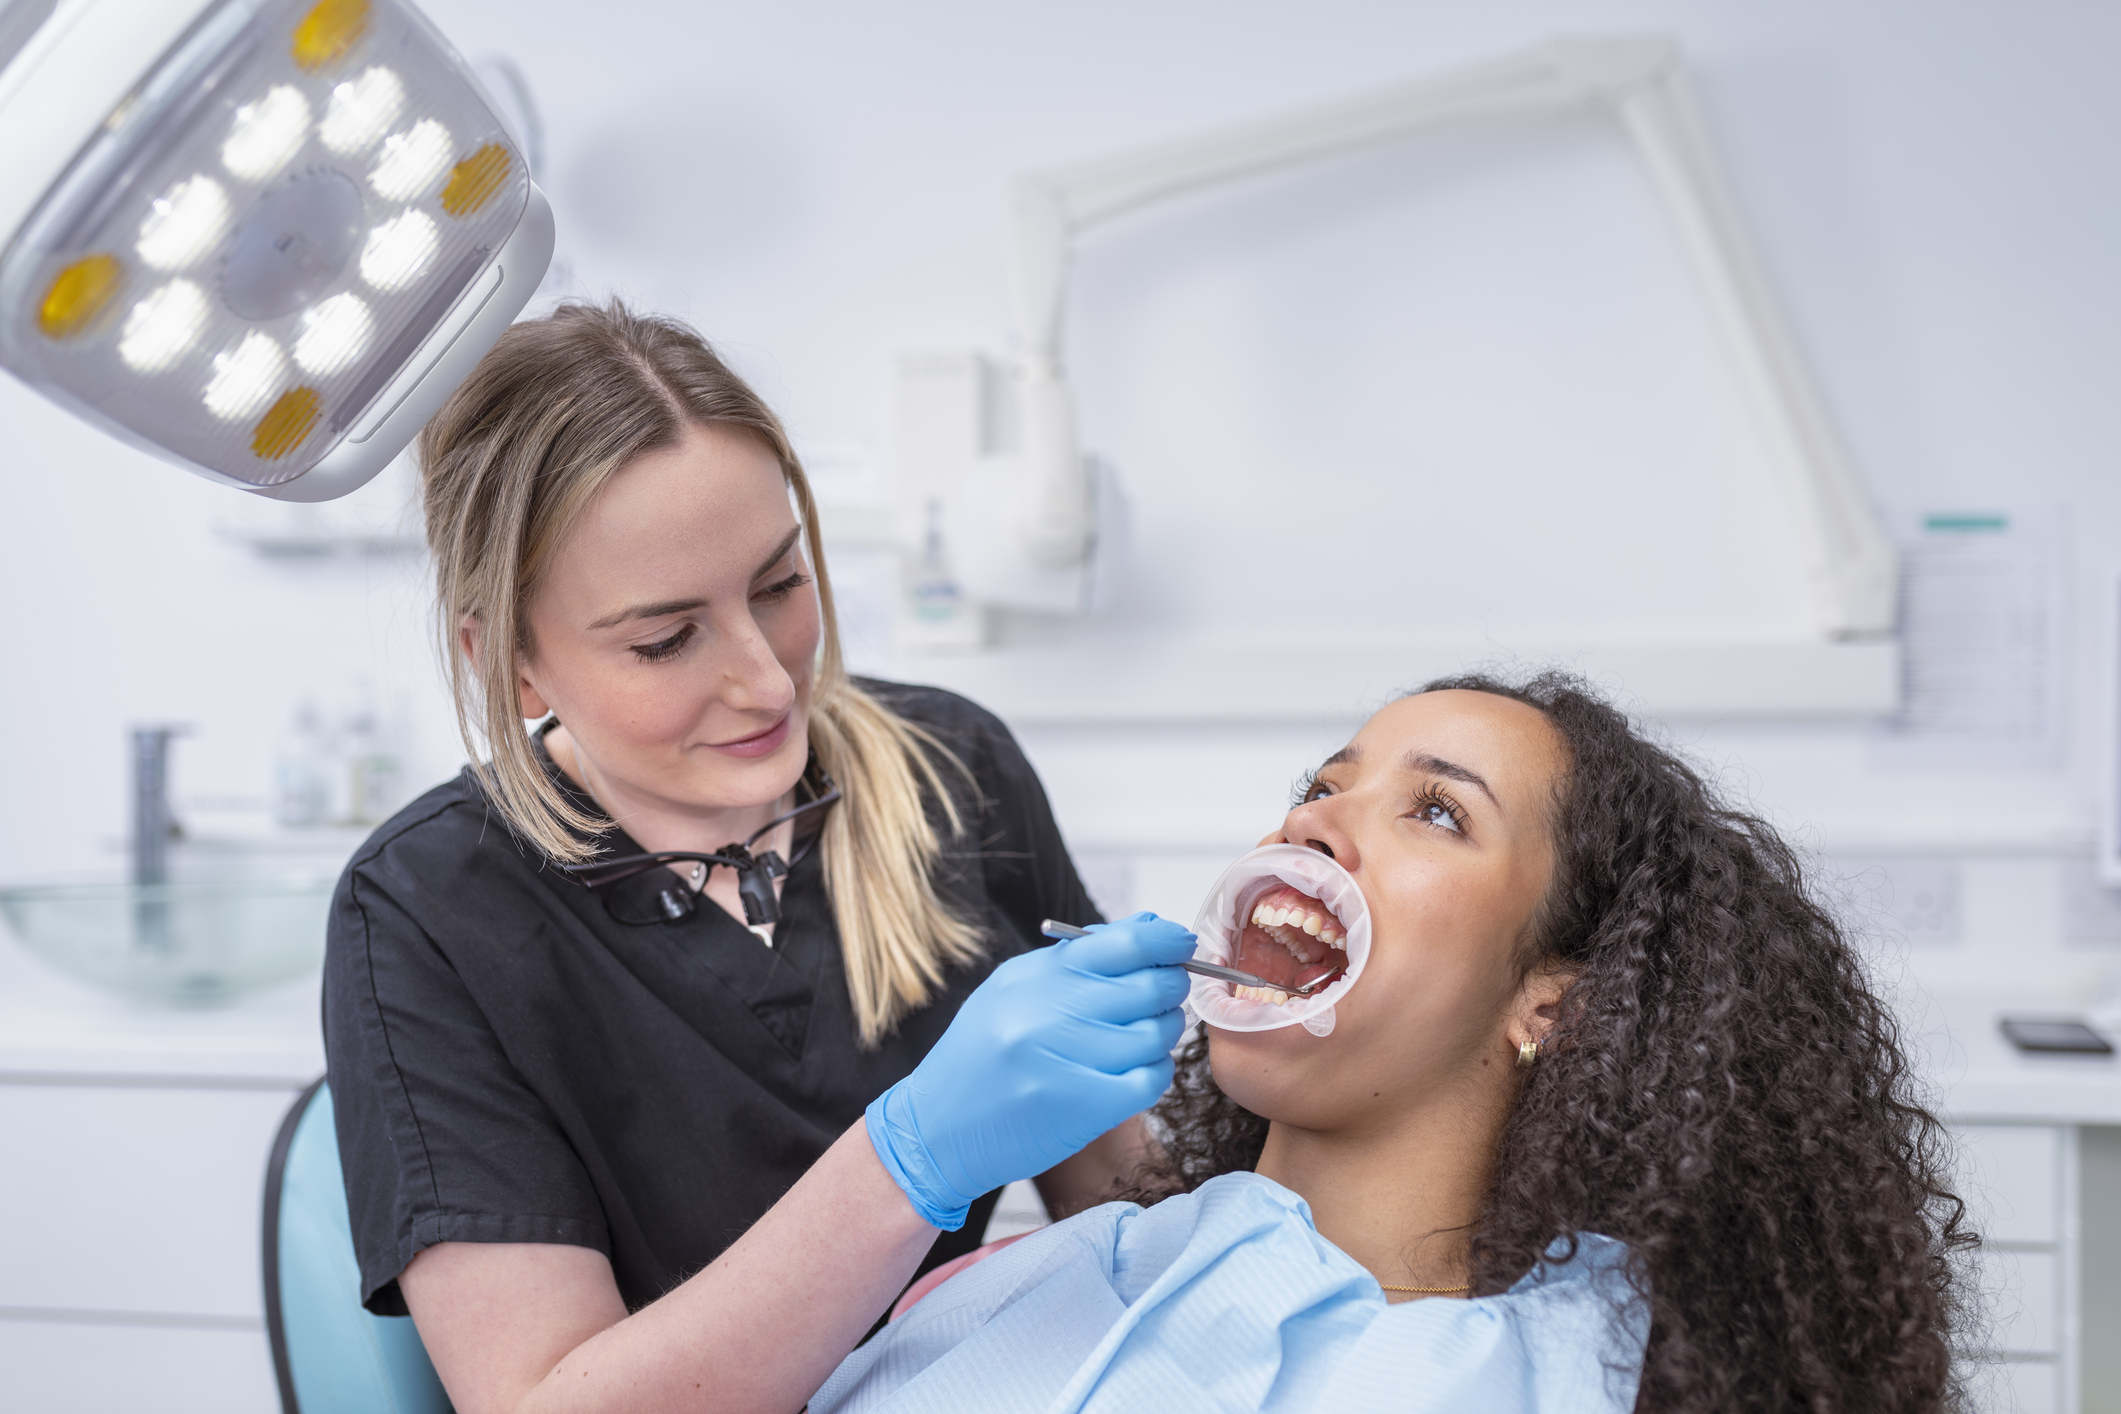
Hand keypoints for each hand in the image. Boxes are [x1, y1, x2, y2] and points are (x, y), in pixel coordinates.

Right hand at [865, 913, 1194, 1228]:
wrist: (934, 1131)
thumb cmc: (980, 1058)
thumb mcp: (1015, 989)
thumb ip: (1081, 957)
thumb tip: (1149, 927)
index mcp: (1035, 976)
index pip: (1126, 943)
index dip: (1168, 941)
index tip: (1181, 946)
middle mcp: (1048, 1013)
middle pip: (1151, 988)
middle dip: (1171, 989)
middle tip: (1166, 996)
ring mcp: (1064, 1062)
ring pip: (1156, 1035)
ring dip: (1163, 1034)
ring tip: (1141, 1038)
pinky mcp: (1081, 1108)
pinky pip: (1150, 1080)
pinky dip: (1153, 1073)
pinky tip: (1134, 1072)